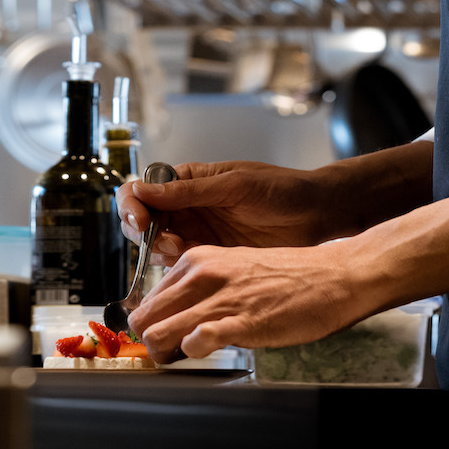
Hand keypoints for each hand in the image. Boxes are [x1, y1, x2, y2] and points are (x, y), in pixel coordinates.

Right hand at [117, 160, 338, 261]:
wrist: (315, 215)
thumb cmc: (280, 189)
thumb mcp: (233, 185)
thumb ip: (189, 190)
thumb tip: (143, 189)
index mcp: (187, 180)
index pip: (142, 189)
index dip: (132, 204)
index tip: (140, 219)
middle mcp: (186, 207)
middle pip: (142, 220)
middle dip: (142, 232)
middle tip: (163, 240)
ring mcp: (196, 233)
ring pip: (156, 245)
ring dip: (159, 251)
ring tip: (181, 250)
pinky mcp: (210, 257)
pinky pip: (180, 265)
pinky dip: (177, 269)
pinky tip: (192, 264)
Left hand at [127, 239, 375, 360]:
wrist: (333, 276)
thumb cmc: (288, 277)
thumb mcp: (234, 269)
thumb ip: (203, 287)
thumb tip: (176, 315)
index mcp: (198, 259)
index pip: (148, 298)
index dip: (152, 323)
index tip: (164, 336)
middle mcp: (202, 274)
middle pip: (144, 317)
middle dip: (150, 343)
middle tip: (170, 354)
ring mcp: (220, 298)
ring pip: (157, 332)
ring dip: (165, 354)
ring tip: (184, 359)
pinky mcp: (241, 321)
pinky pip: (195, 342)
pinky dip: (193, 354)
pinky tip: (209, 352)